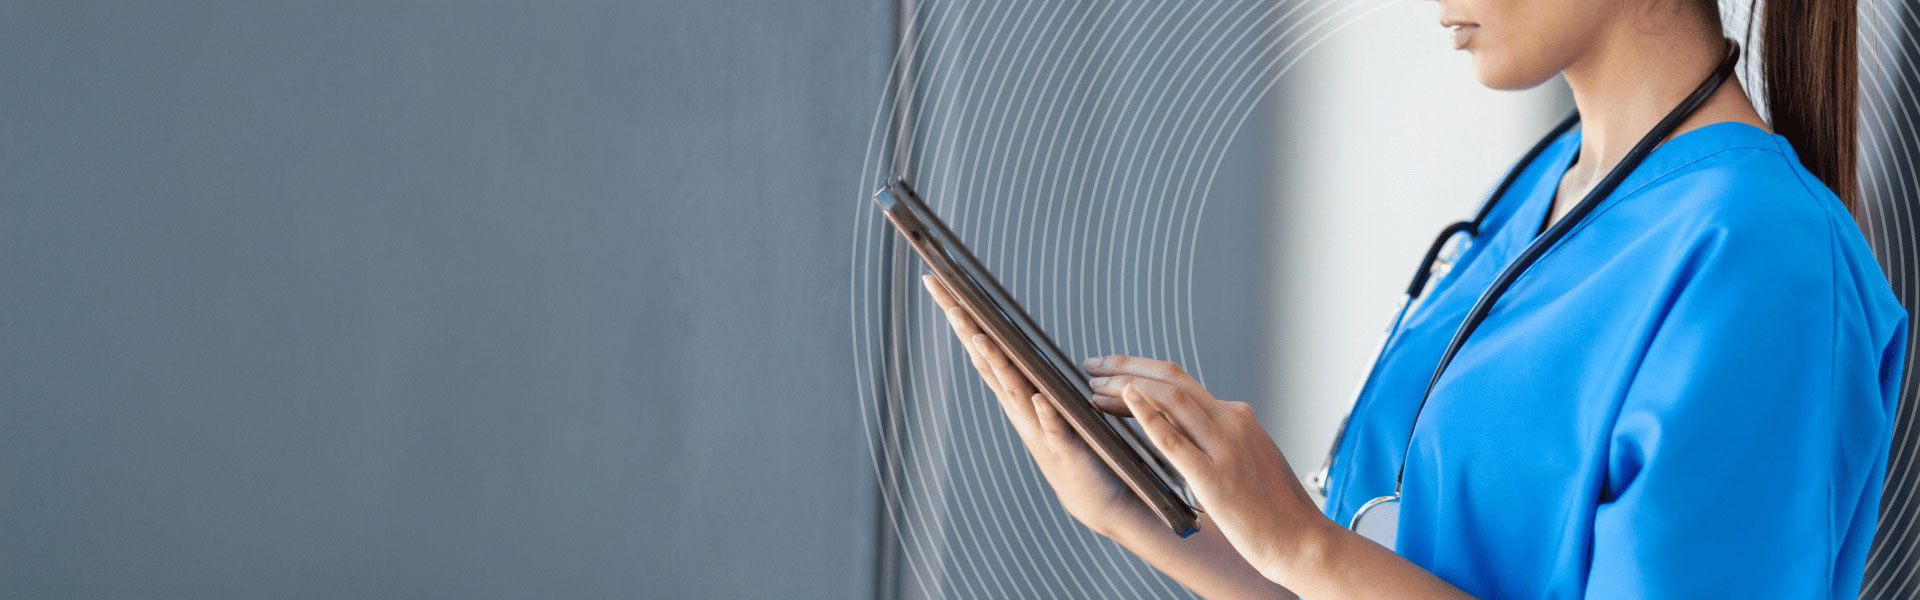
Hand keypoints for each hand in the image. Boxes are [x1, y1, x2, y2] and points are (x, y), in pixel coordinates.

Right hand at [918, 276, 1146, 534]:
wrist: (1098, 498)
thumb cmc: (1074, 448)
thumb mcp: (1046, 404)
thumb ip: (1029, 376)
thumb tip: (1010, 341)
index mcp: (1018, 394)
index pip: (984, 348)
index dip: (962, 318)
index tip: (939, 284)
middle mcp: (1021, 409)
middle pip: (987, 362)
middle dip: (965, 328)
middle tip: (943, 295)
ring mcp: (1040, 429)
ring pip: (1014, 392)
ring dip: (997, 366)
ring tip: (980, 338)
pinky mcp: (1067, 449)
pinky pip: (1055, 428)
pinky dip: (1045, 414)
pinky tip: (1038, 399)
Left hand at [1085, 355, 1331, 584]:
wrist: (1299, 538)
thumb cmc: (1273, 507)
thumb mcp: (1246, 458)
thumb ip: (1217, 439)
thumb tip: (1180, 429)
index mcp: (1237, 417)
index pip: (1181, 383)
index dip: (1142, 372)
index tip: (1115, 372)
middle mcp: (1231, 422)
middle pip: (1171, 379)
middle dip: (1127, 367)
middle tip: (1094, 366)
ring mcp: (1223, 447)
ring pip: (1170, 398)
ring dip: (1126, 387)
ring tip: (1095, 388)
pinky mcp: (1214, 476)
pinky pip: (1173, 438)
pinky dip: (1147, 414)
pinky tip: (1125, 400)